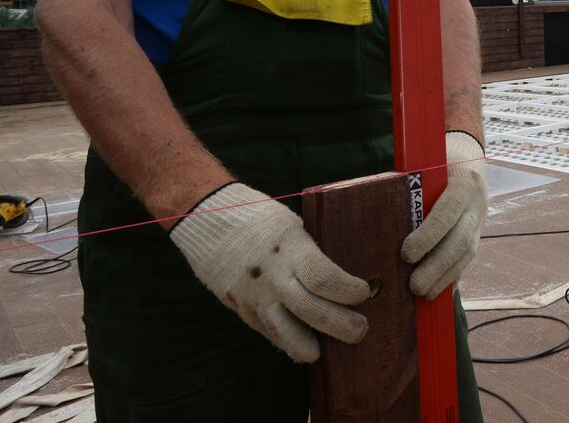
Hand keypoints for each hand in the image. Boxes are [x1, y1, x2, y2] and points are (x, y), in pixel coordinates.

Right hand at [169, 182, 370, 362]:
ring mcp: (252, 294)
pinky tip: (296, 345)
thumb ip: (308, 252)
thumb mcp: (291, 226)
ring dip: (304, 345)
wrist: (205, 217)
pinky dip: (282, 339)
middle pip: (310, 309)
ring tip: (319, 353)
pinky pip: (263, 329)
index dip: (348, 291)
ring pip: (282, 330)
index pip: (325, 278)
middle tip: (359, 331)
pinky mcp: (238, 306)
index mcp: (290, 248)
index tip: (363, 293)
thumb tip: (337, 276)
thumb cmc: (256, 215)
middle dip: (339, 325)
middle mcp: (271, 275)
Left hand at [402, 132, 487, 298]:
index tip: (406, 254)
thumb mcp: (427, 166)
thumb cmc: (436, 163)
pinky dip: (451, 278)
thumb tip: (374, 212)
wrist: (469, 160)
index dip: (429, 235)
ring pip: (467, 254)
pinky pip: (467, 261)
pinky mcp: (478, 235)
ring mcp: (480, 221)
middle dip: (437, 266)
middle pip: (460, 240)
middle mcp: (476, 204)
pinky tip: (436, 295)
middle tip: (413, 286)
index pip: (448, 211)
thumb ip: (410, 185)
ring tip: (422, 295)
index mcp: (463, 182)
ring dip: (444, 278)